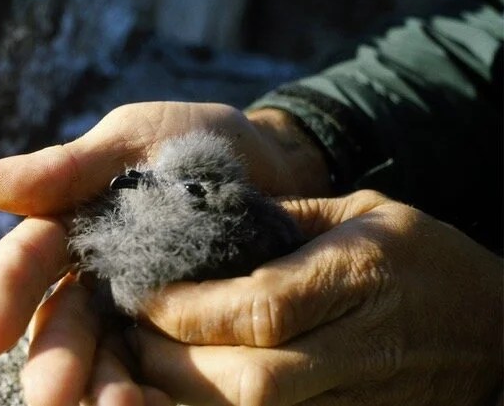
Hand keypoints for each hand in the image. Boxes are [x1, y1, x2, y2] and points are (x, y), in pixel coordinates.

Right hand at [0, 102, 330, 404]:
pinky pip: (165, 367)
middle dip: (54, 360)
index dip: (4, 293)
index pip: (29, 261)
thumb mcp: (136, 139)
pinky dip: (158, 391)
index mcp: (75, 226)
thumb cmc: (199, 141)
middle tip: (51, 397)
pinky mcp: (187, 328)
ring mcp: (143, 307)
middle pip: (65, 325)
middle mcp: (100, 276)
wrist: (276, 163)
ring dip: (103, 389)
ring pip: (110, 356)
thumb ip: (67, 167)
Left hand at [129, 190, 502, 405]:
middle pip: (244, 379)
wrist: (493, 328)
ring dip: (187, 396)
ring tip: (149, 364)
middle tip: (132, 335)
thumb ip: (284, 219)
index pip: (255, 307)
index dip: (186, 309)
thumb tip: (208, 227)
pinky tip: (193, 389)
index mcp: (356, 276)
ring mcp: (357, 398)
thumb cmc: (424, 258)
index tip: (142, 294)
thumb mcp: (362, 212)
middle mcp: (356, 345)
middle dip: (171, 363)